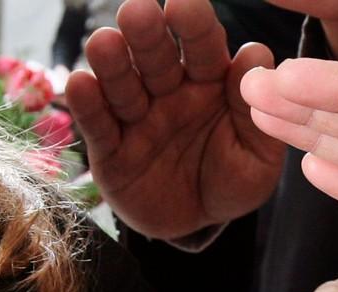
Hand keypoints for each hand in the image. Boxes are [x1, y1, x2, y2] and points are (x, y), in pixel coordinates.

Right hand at [65, 0, 282, 238]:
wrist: (199, 223)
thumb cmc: (232, 181)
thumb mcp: (257, 157)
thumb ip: (254, 112)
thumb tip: (256, 54)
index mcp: (210, 83)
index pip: (202, 46)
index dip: (193, 24)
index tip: (184, 5)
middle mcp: (168, 91)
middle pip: (155, 56)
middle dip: (146, 34)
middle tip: (139, 11)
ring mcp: (136, 117)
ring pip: (121, 84)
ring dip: (112, 63)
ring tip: (104, 42)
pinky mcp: (109, 149)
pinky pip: (97, 125)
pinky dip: (87, 105)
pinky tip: (81, 84)